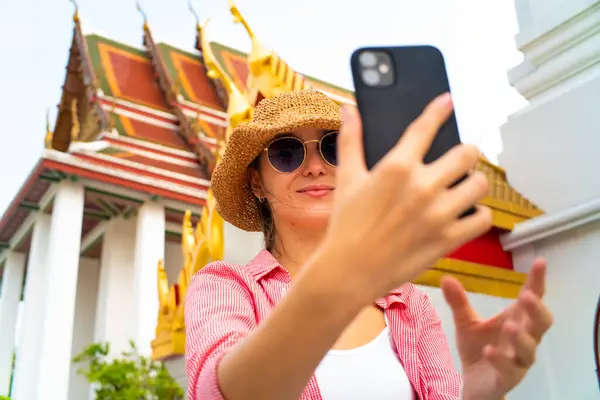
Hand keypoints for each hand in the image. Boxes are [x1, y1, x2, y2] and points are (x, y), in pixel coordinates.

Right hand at [317, 93, 491, 302]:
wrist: (349, 270)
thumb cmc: (346, 224)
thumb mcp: (347, 179)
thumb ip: (351, 140)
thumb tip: (349, 109)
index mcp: (397, 167)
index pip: (425, 127)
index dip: (439, 109)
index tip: (447, 101)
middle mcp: (423, 186)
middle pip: (468, 154)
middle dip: (465, 153)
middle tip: (457, 160)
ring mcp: (438, 214)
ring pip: (479, 184)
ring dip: (473, 183)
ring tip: (462, 187)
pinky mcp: (448, 239)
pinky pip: (482, 218)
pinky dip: (478, 214)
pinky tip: (465, 213)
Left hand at [441, 258, 552, 399]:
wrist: (474, 383)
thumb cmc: (479, 348)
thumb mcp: (465, 322)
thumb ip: (458, 302)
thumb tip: (446, 277)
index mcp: (516, 319)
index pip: (532, 297)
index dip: (537, 281)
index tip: (540, 262)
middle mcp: (523, 338)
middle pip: (541, 323)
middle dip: (537, 309)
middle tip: (527, 295)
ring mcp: (518, 359)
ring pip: (529, 349)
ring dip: (521, 337)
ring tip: (509, 325)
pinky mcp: (508, 377)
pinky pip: (509, 370)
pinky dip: (500, 359)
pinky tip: (490, 351)